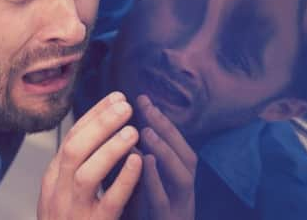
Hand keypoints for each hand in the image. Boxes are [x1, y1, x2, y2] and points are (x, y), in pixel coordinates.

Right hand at [38, 92, 142, 219]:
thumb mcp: (63, 194)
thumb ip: (76, 167)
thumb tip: (98, 130)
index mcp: (52, 180)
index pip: (71, 139)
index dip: (94, 116)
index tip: (115, 98)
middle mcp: (58, 193)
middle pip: (74, 149)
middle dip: (100, 123)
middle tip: (126, 105)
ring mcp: (73, 212)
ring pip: (87, 173)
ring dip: (110, 148)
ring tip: (133, 130)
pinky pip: (109, 202)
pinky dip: (124, 179)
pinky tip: (139, 162)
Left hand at [131, 95, 195, 219]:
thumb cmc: (144, 218)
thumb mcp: (142, 189)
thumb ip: (136, 165)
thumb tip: (122, 133)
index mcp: (177, 181)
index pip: (173, 145)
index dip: (159, 120)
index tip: (140, 97)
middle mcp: (184, 193)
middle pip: (184, 155)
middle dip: (166, 128)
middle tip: (145, 104)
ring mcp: (181, 209)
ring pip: (182, 176)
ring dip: (165, 151)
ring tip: (147, 131)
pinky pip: (164, 203)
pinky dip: (156, 182)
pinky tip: (146, 163)